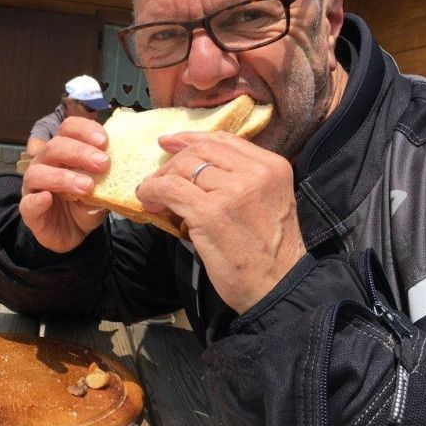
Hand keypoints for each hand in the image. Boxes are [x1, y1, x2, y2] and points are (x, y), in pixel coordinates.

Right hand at [19, 117, 109, 252]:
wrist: (72, 235)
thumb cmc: (84, 206)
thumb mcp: (102, 193)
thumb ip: (108, 182)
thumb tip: (122, 174)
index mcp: (64, 152)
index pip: (68, 129)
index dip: (84, 130)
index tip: (104, 141)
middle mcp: (45, 163)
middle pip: (54, 147)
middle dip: (79, 152)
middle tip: (103, 163)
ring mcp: (34, 186)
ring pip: (38, 172)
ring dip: (63, 176)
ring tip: (87, 186)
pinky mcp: (29, 210)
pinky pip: (28, 202)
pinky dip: (37, 200)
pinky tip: (48, 198)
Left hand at [135, 131, 305, 313]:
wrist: (277, 287)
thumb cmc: (268, 251)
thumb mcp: (266, 201)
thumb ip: (240, 178)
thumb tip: (191, 163)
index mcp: (272, 166)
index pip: (224, 140)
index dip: (192, 139)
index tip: (170, 142)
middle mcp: (256, 173)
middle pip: (201, 151)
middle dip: (173, 162)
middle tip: (157, 178)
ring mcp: (234, 191)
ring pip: (183, 168)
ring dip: (160, 180)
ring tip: (152, 194)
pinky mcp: (211, 213)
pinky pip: (171, 189)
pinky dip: (153, 192)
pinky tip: (148, 201)